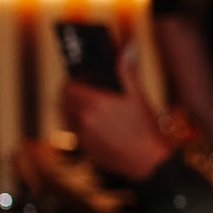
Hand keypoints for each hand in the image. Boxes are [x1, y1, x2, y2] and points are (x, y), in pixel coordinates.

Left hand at [63, 52, 174, 181]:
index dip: (73, 82)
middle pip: (63, 102)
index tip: (82, 81)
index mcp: (94, 103)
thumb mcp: (138, 97)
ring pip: (67, 119)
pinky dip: (83, 129)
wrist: (150, 163)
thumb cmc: (147, 129)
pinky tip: (101, 130)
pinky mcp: (86, 151)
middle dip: (71, 96)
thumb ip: (126, 71)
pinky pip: (77, 135)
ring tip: (92, 112)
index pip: (68, 87)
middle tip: (84, 94)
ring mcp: (83, 136)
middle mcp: (83, 119)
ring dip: (74, 112)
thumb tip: (127, 48)